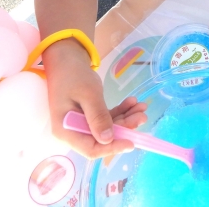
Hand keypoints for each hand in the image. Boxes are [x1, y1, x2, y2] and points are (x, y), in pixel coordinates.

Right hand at [44, 40, 147, 158]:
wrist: (66, 59)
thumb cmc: (73, 75)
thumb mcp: (88, 94)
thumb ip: (97, 116)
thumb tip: (108, 140)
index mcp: (66, 131)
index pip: (91, 149)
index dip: (112, 148)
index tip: (132, 141)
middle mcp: (73, 132)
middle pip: (102, 139)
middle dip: (124, 128)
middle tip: (142, 115)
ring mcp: (81, 123)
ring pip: (108, 128)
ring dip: (126, 118)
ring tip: (141, 107)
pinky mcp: (89, 116)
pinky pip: (107, 118)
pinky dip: (120, 111)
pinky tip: (131, 102)